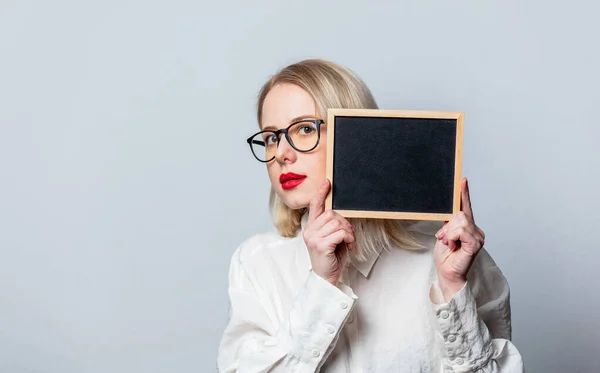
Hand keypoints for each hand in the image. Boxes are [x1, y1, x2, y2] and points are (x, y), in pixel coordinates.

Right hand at [303, 179, 355, 285]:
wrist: (326, 278)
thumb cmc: (331, 258)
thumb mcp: (331, 239)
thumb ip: (332, 226)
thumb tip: (341, 215)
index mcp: (311, 227)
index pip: (314, 206)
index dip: (321, 193)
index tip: (327, 183)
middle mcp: (309, 231)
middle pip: (331, 213)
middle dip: (345, 222)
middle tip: (349, 235)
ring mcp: (313, 238)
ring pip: (337, 222)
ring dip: (348, 231)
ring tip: (348, 241)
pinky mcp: (320, 245)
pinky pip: (340, 232)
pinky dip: (349, 238)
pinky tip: (349, 246)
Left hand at [433, 177, 485, 300]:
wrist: (447, 273)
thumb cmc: (446, 256)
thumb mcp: (444, 234)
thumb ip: (449, 222)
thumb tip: (449, 210)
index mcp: (468, 226)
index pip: (466, 207)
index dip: (463, 193)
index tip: (462, 180)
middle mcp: (476, 230)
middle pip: (460, 214)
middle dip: (447, 225)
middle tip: (444, 238)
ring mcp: (478, 236)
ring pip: (460, 221)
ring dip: (449, 233)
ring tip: (449, 243)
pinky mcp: (476, 243)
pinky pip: (461, 231)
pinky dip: (452, 237)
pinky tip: (453, 246)